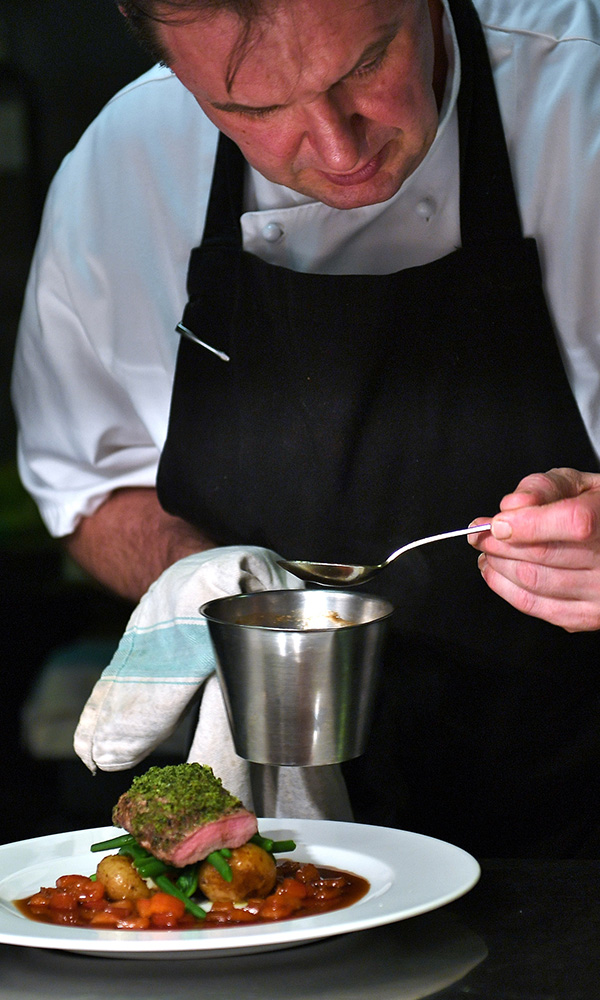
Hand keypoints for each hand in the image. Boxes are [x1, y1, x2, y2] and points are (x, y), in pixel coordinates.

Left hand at [469, 468, 599, 631]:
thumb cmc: (596, 511)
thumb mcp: (577, 485)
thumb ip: (544, 488)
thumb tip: (512, 506)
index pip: (572, 523)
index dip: (527, 523)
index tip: (496, 523)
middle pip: (543, 555)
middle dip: (498, 544)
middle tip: (479, 534)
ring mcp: (598, 593)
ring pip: (533, 582)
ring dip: (497, 566)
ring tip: (486, 551)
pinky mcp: (584, 616)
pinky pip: (534, 606)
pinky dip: (504, 587)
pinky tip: (496, 572)